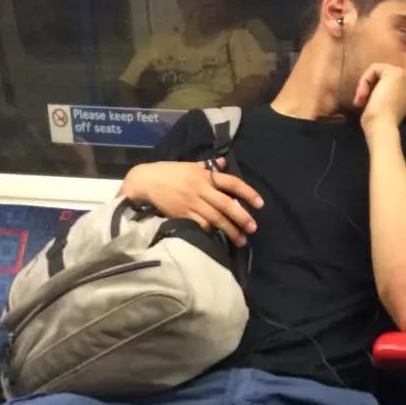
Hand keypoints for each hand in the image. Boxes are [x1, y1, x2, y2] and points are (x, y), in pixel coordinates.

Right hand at [120, 157, 263, 247]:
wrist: (145, 181)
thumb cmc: (168, 172)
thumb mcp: (189, 165)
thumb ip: (208, 167)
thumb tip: (224, 164)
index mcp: (204, 175)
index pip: (231, 182)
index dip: (247, 193)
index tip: (260, 203)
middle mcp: (201, 189)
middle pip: (226, 205)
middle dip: (242, 217)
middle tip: (253, 228)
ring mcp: (192, 203)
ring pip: (216, 218)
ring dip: (230, 230)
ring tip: (241, 240)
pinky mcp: (182, 215)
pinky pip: (201, 225)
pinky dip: (211, 232)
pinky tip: (218, 239)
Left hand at [353, 64, 405, 134]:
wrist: (382, 127)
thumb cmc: (379, 124)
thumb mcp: (381, 108)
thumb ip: (380, 97)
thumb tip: (368, 92)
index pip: (389, 85)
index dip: (374, 92)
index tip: (365, 105)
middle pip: (384, 77)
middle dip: (369, 87)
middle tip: (360, 102)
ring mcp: (404, 77)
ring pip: (378, 72)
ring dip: (366, 85)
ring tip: (360, 100)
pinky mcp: (395, 72)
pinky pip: (374, 68)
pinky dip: (365, 80)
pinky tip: (363, 94)